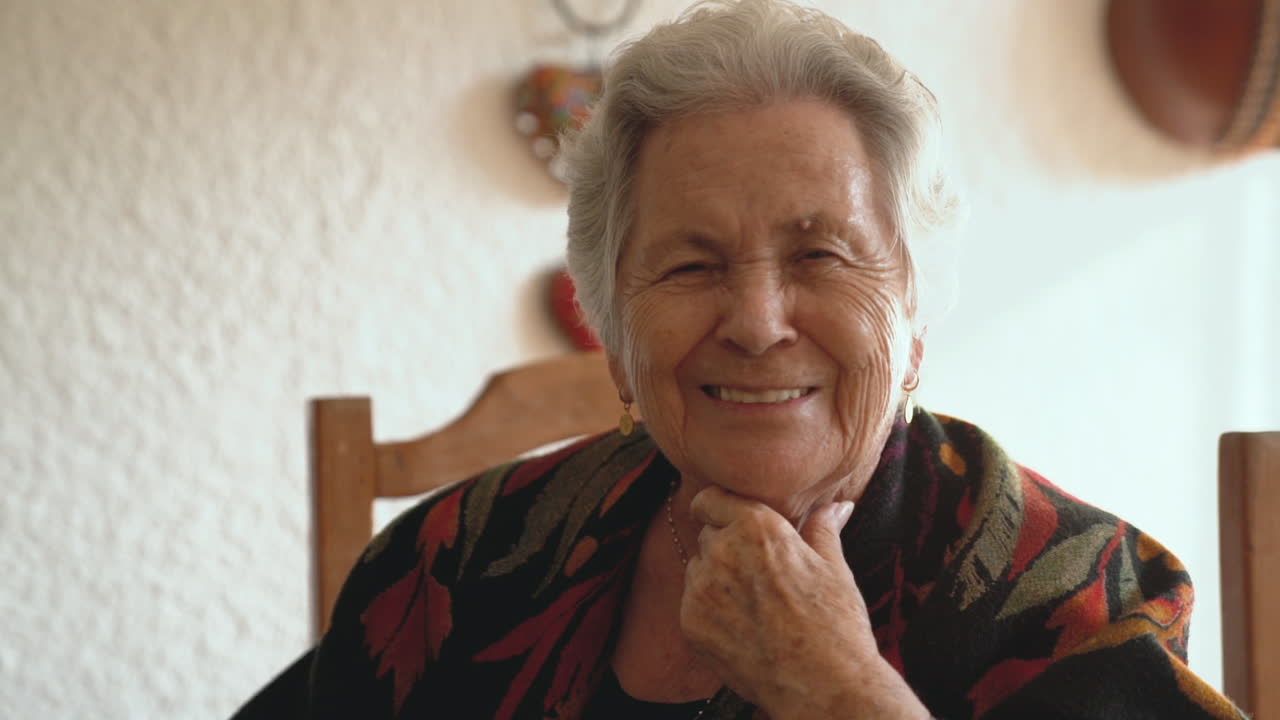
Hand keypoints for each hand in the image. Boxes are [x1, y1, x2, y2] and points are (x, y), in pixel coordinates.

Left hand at [680, 486, 928, 719]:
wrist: (822, 686)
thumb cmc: (836, 624)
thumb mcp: (835, 568)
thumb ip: (823, 530)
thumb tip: (837, 506)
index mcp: (757, 527)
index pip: (710, 499)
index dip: (717, 507)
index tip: (724, 517)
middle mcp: (722, 550)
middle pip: (708, 535)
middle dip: (726, 547)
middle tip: (757, 574)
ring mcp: (701, 588)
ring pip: (697, 570)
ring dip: (715, 579)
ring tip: (754, 606)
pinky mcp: (690, 623)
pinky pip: (692, 605)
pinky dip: (710, 612)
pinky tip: (742, 629)